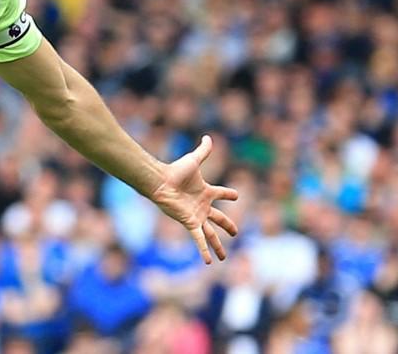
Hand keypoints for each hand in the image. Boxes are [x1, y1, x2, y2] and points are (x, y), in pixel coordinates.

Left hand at [149, 135, 239, 263]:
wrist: (161, 182)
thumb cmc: (176, 171)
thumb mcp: (194, 160)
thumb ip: (203, 150)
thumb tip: (208, 136)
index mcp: (205, 192)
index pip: (221, 194)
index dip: (229, 194)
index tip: (236, 196)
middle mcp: (202, 206)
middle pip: (219, 219)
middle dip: (228, 226)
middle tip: (235, 232)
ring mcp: (197, 216)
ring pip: (211, 234)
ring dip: (218, 246)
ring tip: (223, 258)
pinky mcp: (190, 223)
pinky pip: (200, 239)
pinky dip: (204, 250)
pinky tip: (209, 262)